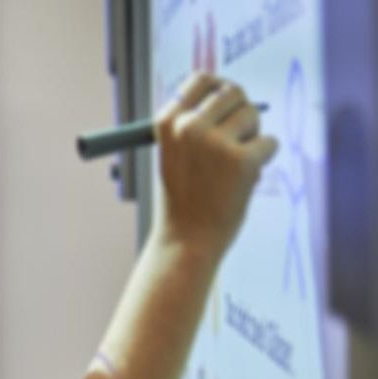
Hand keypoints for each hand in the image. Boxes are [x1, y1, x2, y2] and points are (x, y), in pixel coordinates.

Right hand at [153, 72, 278, 263]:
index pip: (201, 80)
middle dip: (242, 112)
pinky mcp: (243, 160)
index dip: (219, 87)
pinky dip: (264, 159)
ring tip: (235, 165)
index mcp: (167, 122)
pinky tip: (245, 179)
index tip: (226, 103)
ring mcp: (216, 143)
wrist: (186, 240)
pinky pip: (269, 142)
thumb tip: (228, 92)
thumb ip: (193, 124)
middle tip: (238, 138)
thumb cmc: (182, 199)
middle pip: (233, 92)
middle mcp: (189, 126)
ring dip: (253, 136)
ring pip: (254, 115)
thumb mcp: (174, 154)